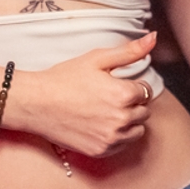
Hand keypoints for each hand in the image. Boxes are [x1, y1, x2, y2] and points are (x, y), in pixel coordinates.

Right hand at [7, 33, 156, 157]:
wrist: (36, 103)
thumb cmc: (64, 78)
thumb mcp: (96, 59)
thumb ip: (129, 51)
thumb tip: (153, 38)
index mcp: (123, 94)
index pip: (145, 91)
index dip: (132, 86)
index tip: (117, 85)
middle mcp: (120, 119)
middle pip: (144, 112)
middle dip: (132, 104)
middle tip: (110, 98)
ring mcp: (110, 138)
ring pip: (137, 131)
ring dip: (129, 122)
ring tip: (107, 111)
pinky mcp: (100, 151)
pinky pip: (122, 145)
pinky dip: (117, 136)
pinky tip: (100, 125)